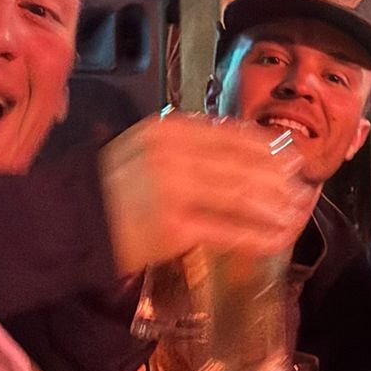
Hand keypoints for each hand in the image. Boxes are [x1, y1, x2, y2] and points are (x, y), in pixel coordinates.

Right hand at [100, 113, 312, 274]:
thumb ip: (193, 142)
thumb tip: (249, 145)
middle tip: (301, 191)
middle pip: (246, 166)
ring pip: (244, 198)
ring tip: (294, 216)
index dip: (270, 148)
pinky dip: (260, 237)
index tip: (294, 158)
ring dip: (276, 209)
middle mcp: (174, 155)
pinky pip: (230, 232)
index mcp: (170, 129)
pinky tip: (277, 241)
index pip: (235, 134)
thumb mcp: (149, 146)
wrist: (70, 220)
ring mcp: (174, 191)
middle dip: (280, 181)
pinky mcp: (175, 228)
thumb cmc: (114, 184)